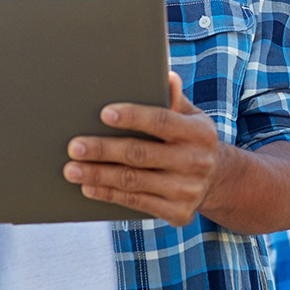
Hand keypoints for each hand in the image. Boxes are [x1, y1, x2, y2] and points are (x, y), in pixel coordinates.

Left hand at [62, 72, 220, 225]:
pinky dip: (109, 194)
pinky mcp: (177, 213)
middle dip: (103, 150)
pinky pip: (136, 202)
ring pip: (133, 181)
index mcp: (199, 132)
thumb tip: (167, 76)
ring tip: (71, 169)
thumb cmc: (191, 139)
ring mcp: (187, 190)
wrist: (217, 181)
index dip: (133, 117)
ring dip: (98, 175)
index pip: (162, 121)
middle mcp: (196, 162)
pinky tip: (89, 187)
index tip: (104, 113)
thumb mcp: (191, 116)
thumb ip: (174, 100)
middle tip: (74, 146)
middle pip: (141, 154)